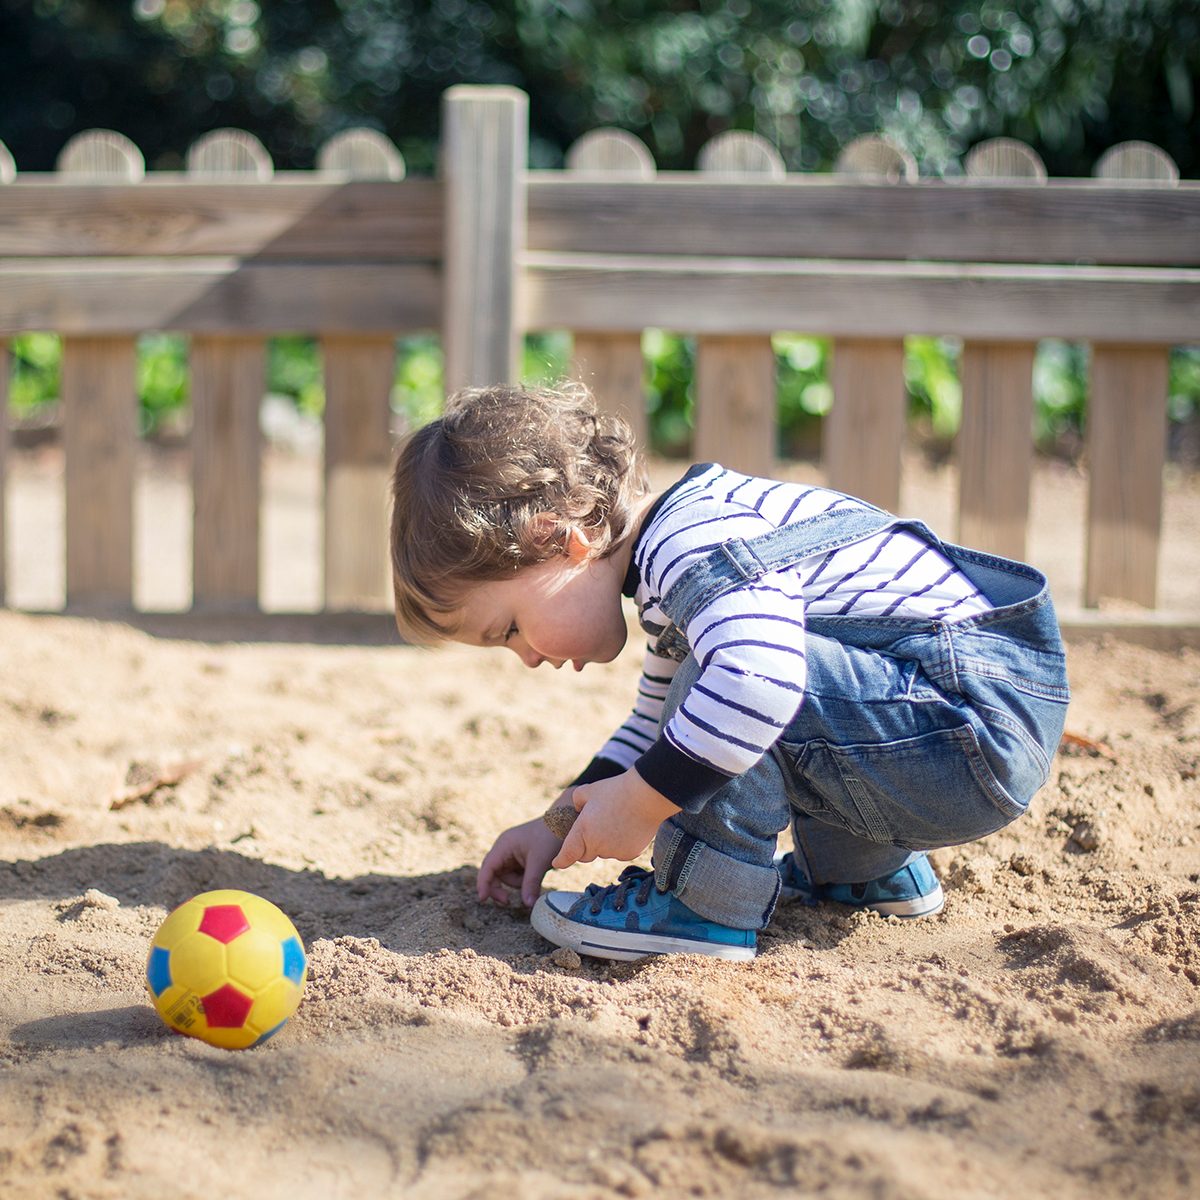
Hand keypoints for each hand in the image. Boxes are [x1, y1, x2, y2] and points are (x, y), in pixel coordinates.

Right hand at [477, 803, 568, 907]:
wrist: (565, 823)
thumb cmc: (550, 836)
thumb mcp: (540, 861)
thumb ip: (531, 884)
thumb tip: (527, 905)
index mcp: (504, 845)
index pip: (488, 867)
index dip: (483, 883)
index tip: (482, 899)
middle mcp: (504, 849)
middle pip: (493, 874)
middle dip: (500, 888)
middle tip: (508, 901)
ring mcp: (512, 853)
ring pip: (507, 877)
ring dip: (519, 883)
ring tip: (536, 874)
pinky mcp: (521, 858)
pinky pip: (517, 875)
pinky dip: (525, 879)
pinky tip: (537, 873)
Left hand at [552, 769, 677, 869]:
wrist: (647, 795)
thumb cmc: (615, 790)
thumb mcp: (588, 791)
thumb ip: (576, 802)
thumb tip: (578, 810)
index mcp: (583, 831)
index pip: (568, 854)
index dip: (561, 860)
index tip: (557, 863)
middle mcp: (597, 846)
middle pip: (586, 855)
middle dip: (586, 845)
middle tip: (595, 825)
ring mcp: (615, 852)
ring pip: (604, 853)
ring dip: (605, 843)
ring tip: (616, 820)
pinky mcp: (630, 854)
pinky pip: (620, 852)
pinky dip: (621, 844)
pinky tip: (628, 826)